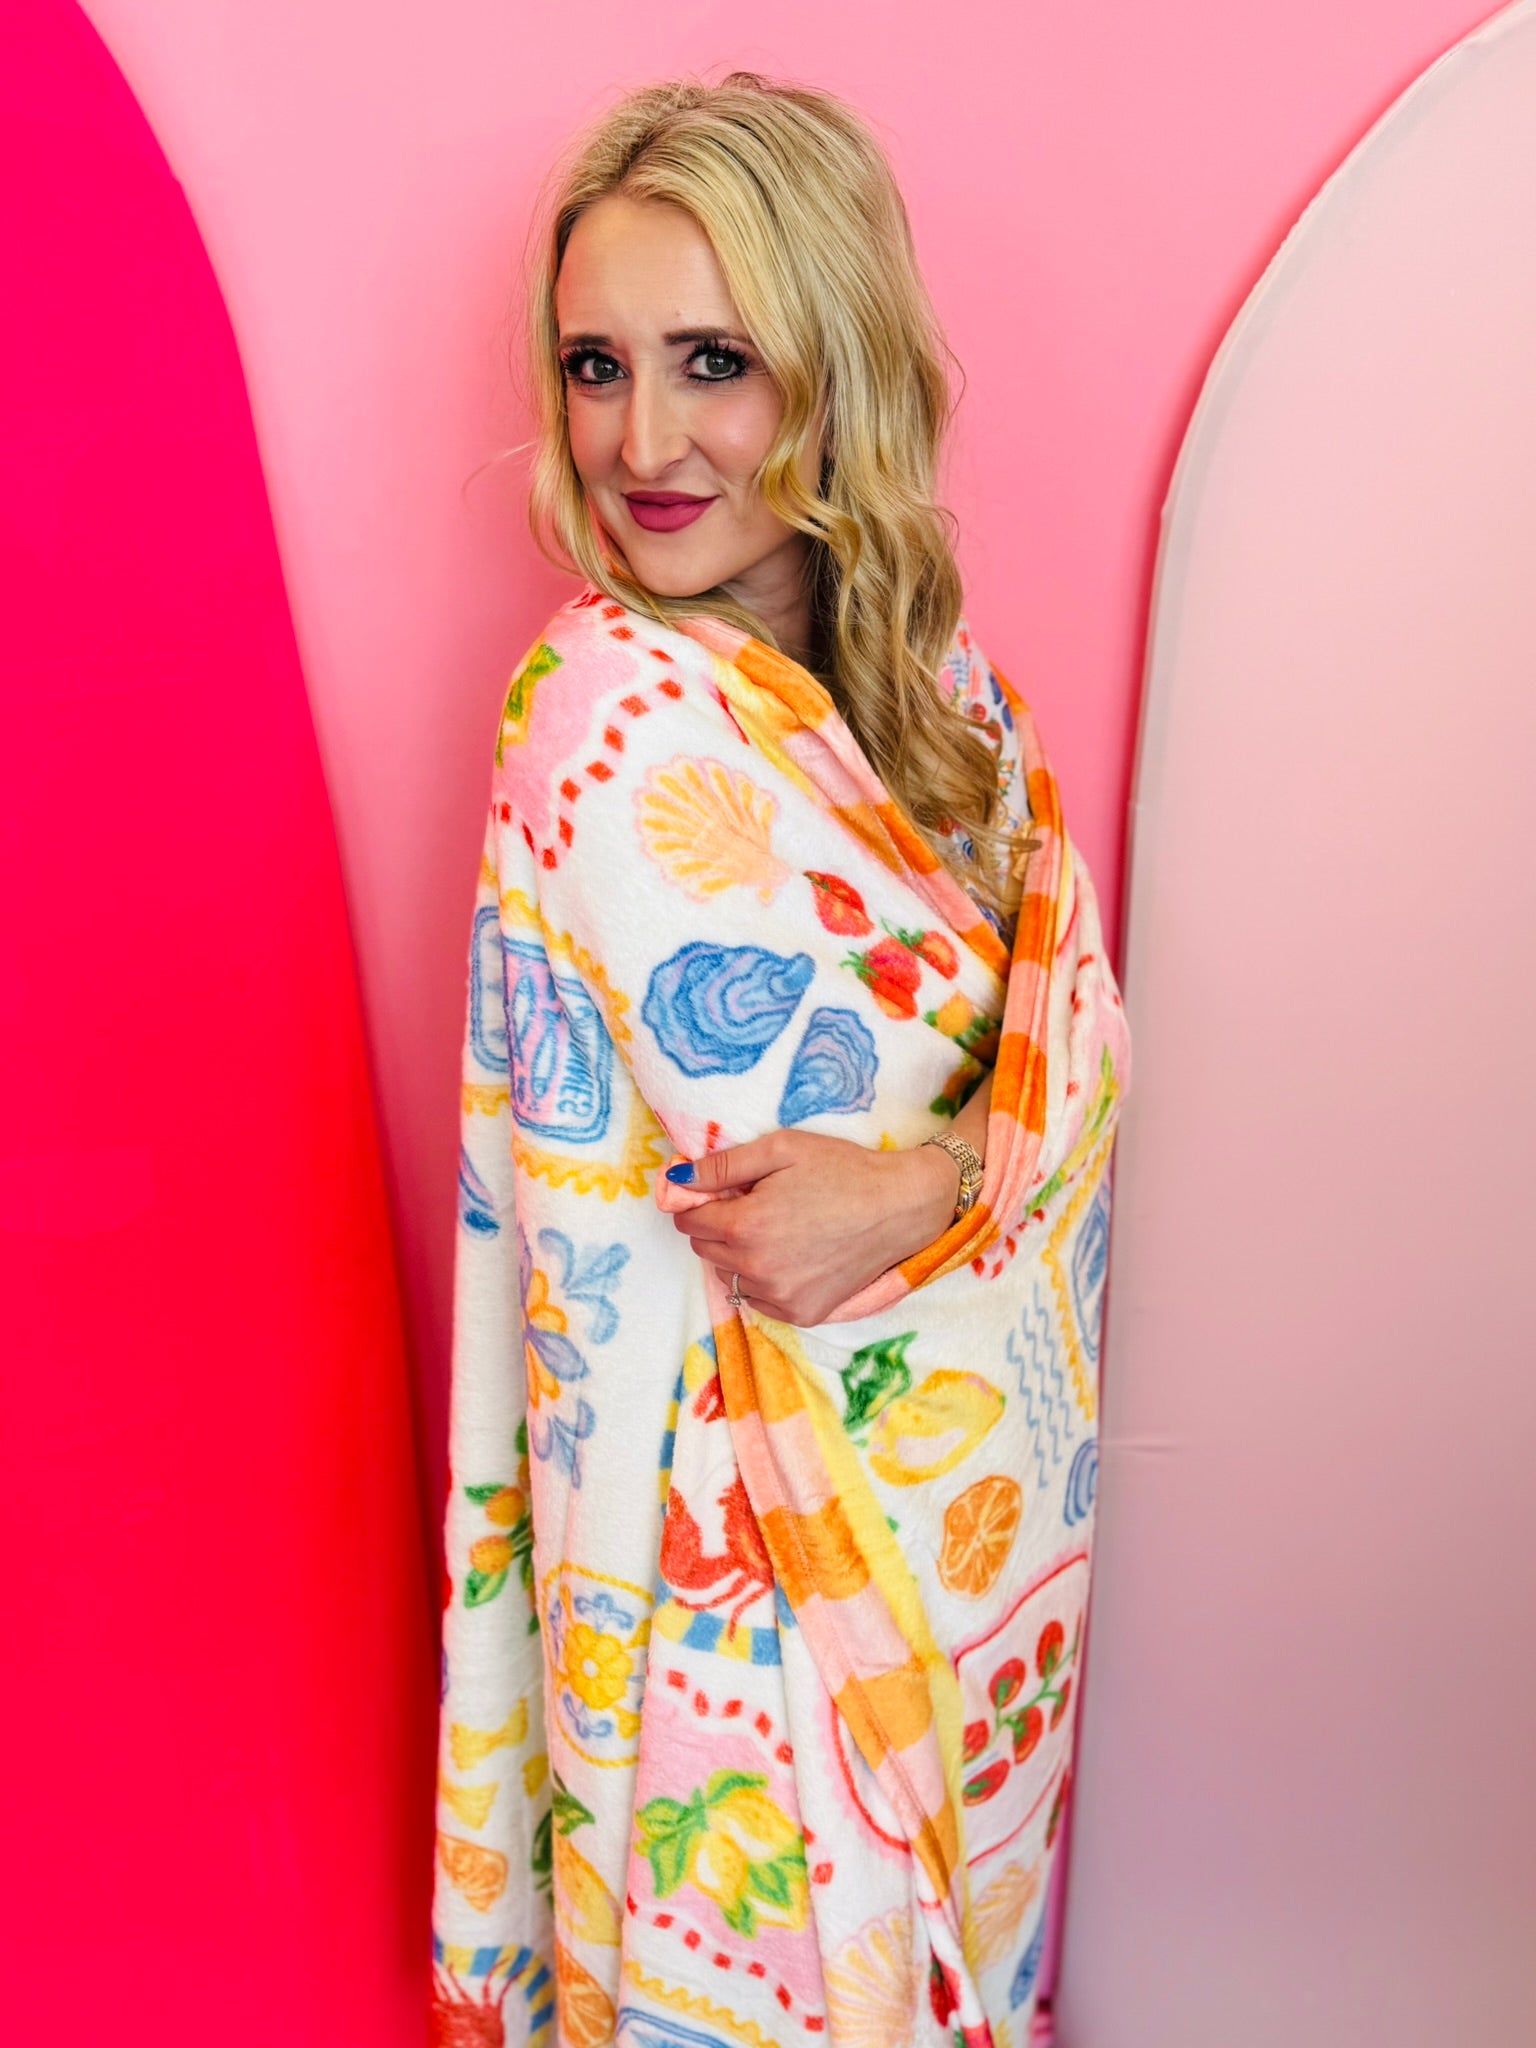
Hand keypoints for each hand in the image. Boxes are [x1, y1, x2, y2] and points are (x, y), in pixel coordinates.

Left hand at [667, 1129, 961, 1325]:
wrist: (899, 1207)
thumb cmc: (841, 1170)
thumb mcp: (780, 1149)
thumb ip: (722, 1165)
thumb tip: (675, 1180)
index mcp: (745, 1226)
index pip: (688, 1220)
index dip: (697, 1202)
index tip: (716, 1192)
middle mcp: (757, 1269)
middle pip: (705, 1249)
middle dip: (717, 1226)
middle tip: (754, 1206)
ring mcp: (780, 1296)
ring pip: (730, 1276)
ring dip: (739, 1255)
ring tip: (777, 1230)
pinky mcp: (802, 1313)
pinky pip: (759, 1300)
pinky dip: (764, 1280)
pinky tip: (792, 1256)